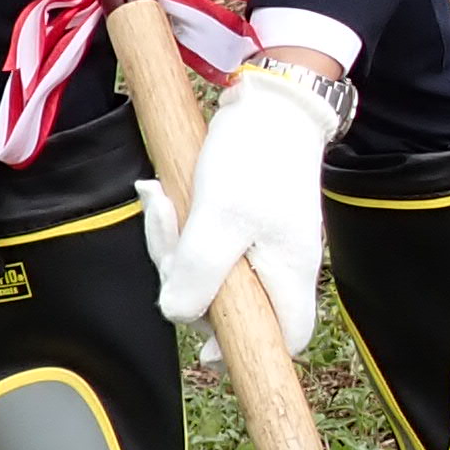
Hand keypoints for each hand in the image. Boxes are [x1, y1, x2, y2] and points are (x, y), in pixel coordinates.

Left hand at [138, 67, 329, 361]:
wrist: (267, 98)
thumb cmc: (254, 156)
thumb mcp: (219, 218)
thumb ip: (198, 274)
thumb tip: (179, 314)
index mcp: (288, 273)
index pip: (285, 339)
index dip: (248, 351)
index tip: (205, 349)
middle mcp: (280, 264)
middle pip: (231, 305)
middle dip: (185, 277)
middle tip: (167, 229)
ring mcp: (262, 242)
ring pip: (209, 271)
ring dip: (174, 243)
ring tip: (161, 200)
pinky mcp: (243, 220)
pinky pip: (203, 241)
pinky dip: (180, 225)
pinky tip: (164, 195)